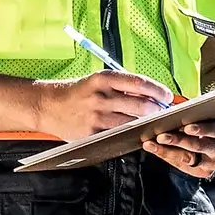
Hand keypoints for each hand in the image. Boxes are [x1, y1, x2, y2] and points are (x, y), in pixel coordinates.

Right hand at [33, 71, 172, 142]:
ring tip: (152, 123)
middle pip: (141, 105)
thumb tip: (150, 94)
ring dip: (146, 124)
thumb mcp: (97, 81)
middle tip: (163, 112)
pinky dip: (130, 135)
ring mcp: (97, 116)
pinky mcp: (93, 133)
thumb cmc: (76, 93)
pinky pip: (118, 135)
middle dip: (156, 110)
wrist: (47, 106)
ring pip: (132, 122)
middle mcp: (101, 96)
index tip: (167, 96)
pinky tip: (135, 133)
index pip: (139, 83)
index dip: (158, 91)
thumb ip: (121, 87)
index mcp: (104, 79)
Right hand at [145, 118, 214, 179]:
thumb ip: (172, 143)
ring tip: (169, 134)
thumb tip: (149, 138)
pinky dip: (201, 130)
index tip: (148, 144)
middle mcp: (213, 163)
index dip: (162, 153)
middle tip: (157, 139)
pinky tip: (189, 127)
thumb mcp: (187, 140)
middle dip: (170, 147)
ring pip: (200, 146)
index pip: (177, 162)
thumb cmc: (202, 131)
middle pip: (188, 156)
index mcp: (200, 169)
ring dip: (182, 140)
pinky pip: (214, 132)